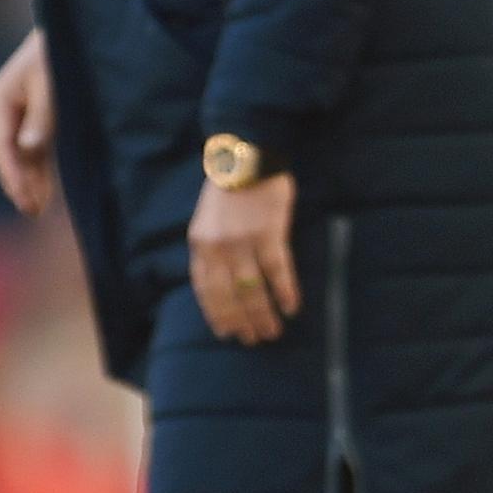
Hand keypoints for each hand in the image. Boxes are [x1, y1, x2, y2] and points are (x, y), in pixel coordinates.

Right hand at [0, 28, 54, 214]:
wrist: (71, 27)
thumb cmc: (55, 51)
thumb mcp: (48, 82)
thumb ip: (40, 117)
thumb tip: (27, 148)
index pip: (0, 145)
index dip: (12, 175)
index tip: (24, 199)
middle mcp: (3, 107)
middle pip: (9, 153)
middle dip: (21, 183)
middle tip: (33, 211)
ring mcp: (18, 111)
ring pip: (22, 152)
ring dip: (30, 178)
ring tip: (38, 207)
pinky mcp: (34, 112)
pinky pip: (33, 145)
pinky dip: (39, 165)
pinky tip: (44, 186)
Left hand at [188, 172, 299, 344]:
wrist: (247, 153)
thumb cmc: (231, 186)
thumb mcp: (209, 219)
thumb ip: (213, 248)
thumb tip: (225, 280)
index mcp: (200, 244)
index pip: (204, 290)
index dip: (216, 314)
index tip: (226, 332)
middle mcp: (217, 247)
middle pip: (227, 296)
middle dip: (241, 322)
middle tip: (254, 339)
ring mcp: (242, 242)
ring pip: (251, 290)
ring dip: (263, 315)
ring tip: (273, 331)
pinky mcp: (268, 233)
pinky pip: (277, 272)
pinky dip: (285, 292)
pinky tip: (291, 308)